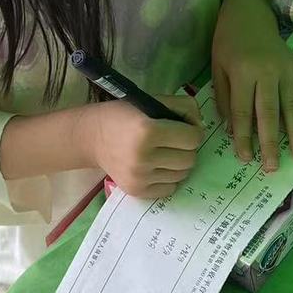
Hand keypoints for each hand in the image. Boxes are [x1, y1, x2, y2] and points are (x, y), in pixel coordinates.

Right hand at [86, 97, 202, 199]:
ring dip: (178, 163)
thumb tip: (200, 126)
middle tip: (175, 141)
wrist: (92, 138)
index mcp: (147, 131)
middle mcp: (143, 157)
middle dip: (187, 148)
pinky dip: (168, 178)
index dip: (193, 131)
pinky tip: (156, 166)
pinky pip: (170, 189)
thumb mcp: (152, 101)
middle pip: (190, 159)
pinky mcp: (137, 191)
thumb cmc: (124, 116)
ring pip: (182, 175)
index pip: (192, 138)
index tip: (185, 128)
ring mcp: (140, 177)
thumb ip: (183, 107)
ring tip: (165, 153)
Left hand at [212, 0, 292, 171]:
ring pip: (292, 105)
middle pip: (270, 113)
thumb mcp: (217, 68)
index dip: (244, 137)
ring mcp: (286, 70)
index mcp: (243, 73)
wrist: (249, 13)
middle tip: (273, 167)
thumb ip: (224, 99)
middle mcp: (267, 73)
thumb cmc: (228, 42)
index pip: (243, 112)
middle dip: (271, 142)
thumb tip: (232, 130)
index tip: (246, 158)